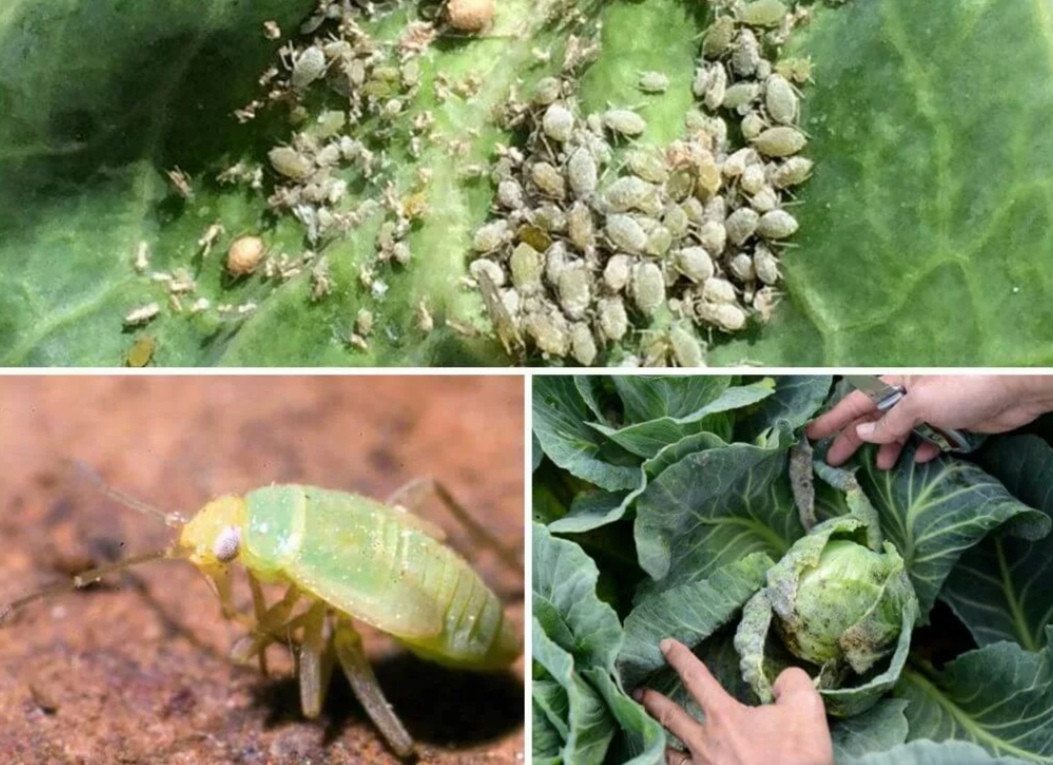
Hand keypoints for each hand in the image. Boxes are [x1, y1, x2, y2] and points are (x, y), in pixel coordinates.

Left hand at [634, 639, 833, 764]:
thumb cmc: (797, 759)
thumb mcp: (805, 711)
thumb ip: (792, 683)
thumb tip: (783, 678)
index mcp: (724, 717)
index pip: (695, 678)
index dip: (679, 658)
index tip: (664, 645)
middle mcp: (705, 744)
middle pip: (670, 716)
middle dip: (652, 702)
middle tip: (638, 692)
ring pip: (671, 753)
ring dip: (660, 739)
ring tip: (650, 732)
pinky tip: (673, 763)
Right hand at [806, 376, 1052, 469]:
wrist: (1018, 389)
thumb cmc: (964, 387)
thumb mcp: (919, 405)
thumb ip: (890, 422)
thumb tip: (864, 435)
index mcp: (896, 382)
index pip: (856, 401)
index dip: (833, 418)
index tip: (811, 434)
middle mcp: (910, 394)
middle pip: (875, 419)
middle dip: (855, 439)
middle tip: (835, 460)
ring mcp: (932, 409)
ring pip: (901, 431)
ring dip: (889, 448)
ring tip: (880, 467)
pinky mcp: (954, 422)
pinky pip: (929, 438)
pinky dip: (921, 449)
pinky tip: (918, 460)